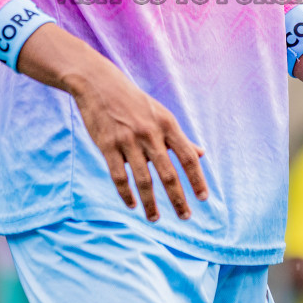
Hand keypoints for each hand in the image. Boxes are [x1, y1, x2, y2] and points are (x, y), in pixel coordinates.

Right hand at [68, 57, 209, 221]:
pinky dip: (126, 194)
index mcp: (167, 124)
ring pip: (144, 180)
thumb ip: (179, 137)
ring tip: (155, 219)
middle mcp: (150, 133)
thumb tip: (201, 154)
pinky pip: (119, 176)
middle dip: (178, 199)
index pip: (188, 157)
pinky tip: (132, 204)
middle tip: (185, 217)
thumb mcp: (161, 114)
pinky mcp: (108, 145)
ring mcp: (128, 140)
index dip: (197, 179)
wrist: (99, 84)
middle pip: (168, 174)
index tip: (203, 198)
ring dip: (151, 203)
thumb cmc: (134, 102)